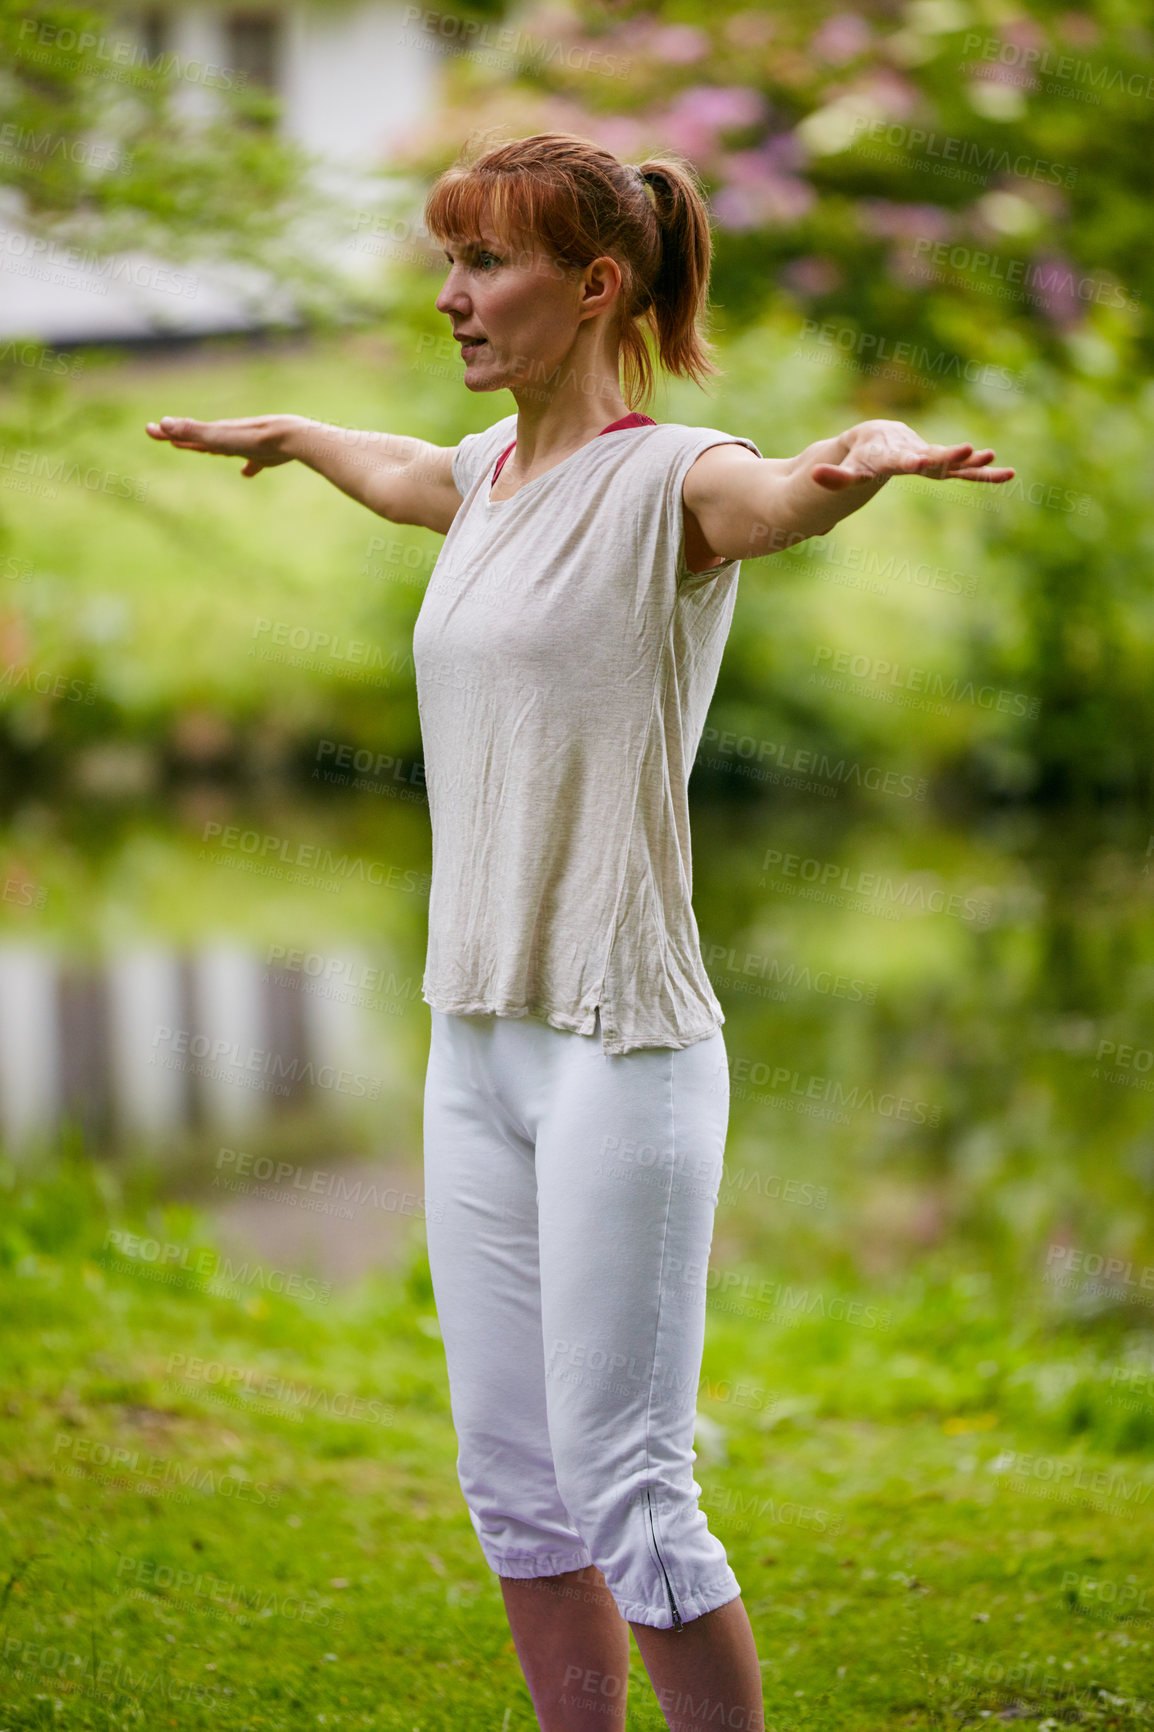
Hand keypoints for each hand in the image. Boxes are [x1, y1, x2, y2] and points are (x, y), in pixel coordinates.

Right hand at [144, 413, 298, 477]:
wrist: (291, 438)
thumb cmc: (253, 439)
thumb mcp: (219, 437)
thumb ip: (192, 431)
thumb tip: (161, 424)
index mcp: (216, 433)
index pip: (186, 433)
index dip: (168, 432)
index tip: (150, 430)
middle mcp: (230, 437)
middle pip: (204, 439)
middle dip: (186, 438)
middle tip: (170, 438)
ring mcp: (248, 445)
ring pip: (226, 448)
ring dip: (213, 448)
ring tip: (206, 450)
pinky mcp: (267, 455)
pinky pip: (253, 461)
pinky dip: (248, 466)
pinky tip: (248, 472)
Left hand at [810, 419, 1014, 491]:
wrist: (875, 437)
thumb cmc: (858, 457)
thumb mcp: (845, 470)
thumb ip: (833, 477)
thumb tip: (813, 476)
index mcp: (890, 455)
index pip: (898, 460)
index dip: (908, 461)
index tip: (920, 462)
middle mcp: (912, 453)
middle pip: (930, 456)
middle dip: (946, 455)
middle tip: (966, 450)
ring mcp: (927, 457)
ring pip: (950, 461)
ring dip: (969, 460)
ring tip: (990, 455)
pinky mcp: (937, 463)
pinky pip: (962, 471)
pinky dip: (982, 473)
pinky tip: (1007, 474)